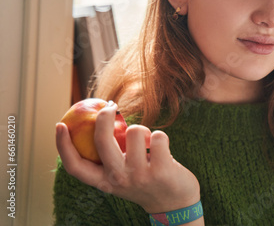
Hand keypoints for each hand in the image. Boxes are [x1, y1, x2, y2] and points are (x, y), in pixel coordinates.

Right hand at [56, 103, 199, 212]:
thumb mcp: (122, 176)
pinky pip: (158, 136)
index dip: (63, 145)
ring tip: (148, 143)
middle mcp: (118, 179)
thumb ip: (111, 157)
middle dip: (104, 117)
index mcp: (104, 182)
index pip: (75, 166)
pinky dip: (160, 136)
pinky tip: (162, 149)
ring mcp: (140, 175)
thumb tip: (100, 121)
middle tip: (110, 107)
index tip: (60, 125)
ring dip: (143, 130)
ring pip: (134, 131)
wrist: (175, 205)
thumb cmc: (146, 181)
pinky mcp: (161, 170)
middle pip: (101, 140)